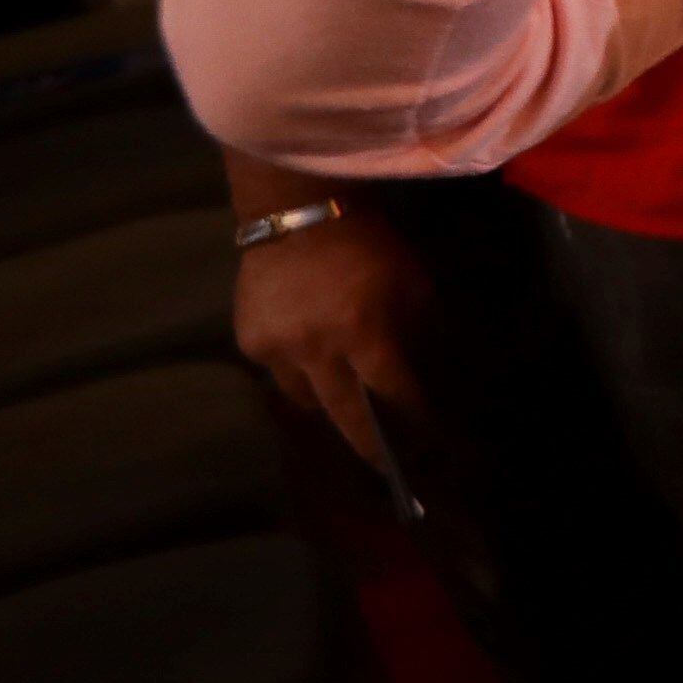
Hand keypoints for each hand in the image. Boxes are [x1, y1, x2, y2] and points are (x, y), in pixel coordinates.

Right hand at [232, 208, 429, 473]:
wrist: (299, 215)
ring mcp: (278, 349)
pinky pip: (279, 374)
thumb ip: (422, 333)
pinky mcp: (250, 343)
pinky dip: (298, 372)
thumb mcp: (413, 284)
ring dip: (330, 404)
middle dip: (370, 445)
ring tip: (348, 407)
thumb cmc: (370, 247)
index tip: (431, 444)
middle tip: (387, 467)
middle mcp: (316, 349)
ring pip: (307, 401)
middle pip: (346, 416)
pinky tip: (312, 358)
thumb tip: (430, 378)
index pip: (394, 394)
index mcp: (363, 332)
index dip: (414, 421)